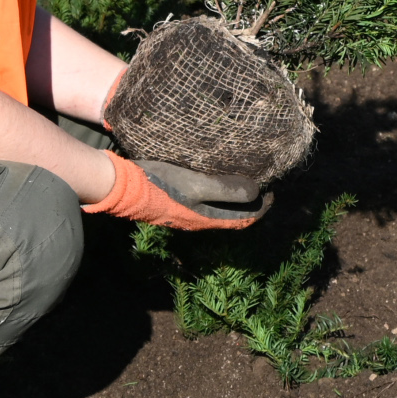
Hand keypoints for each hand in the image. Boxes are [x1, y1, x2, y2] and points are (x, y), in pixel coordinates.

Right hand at [81, 151, 268, 231]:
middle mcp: (198, 220)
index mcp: (207, 218)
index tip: (273, 190)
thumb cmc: (161, 183)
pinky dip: (217, 194)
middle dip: (250, 203)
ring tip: (241, 177)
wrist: (123, 186)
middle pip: (233, 216)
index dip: (262, 208)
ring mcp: (185, 213)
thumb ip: (226, 189)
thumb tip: (257, 191)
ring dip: (233, 198)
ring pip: (218, 210)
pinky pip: (204, 203)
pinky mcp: (174, 203)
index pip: (245, 219)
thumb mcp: (197, 184)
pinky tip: (212, 176)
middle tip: (261, 182)